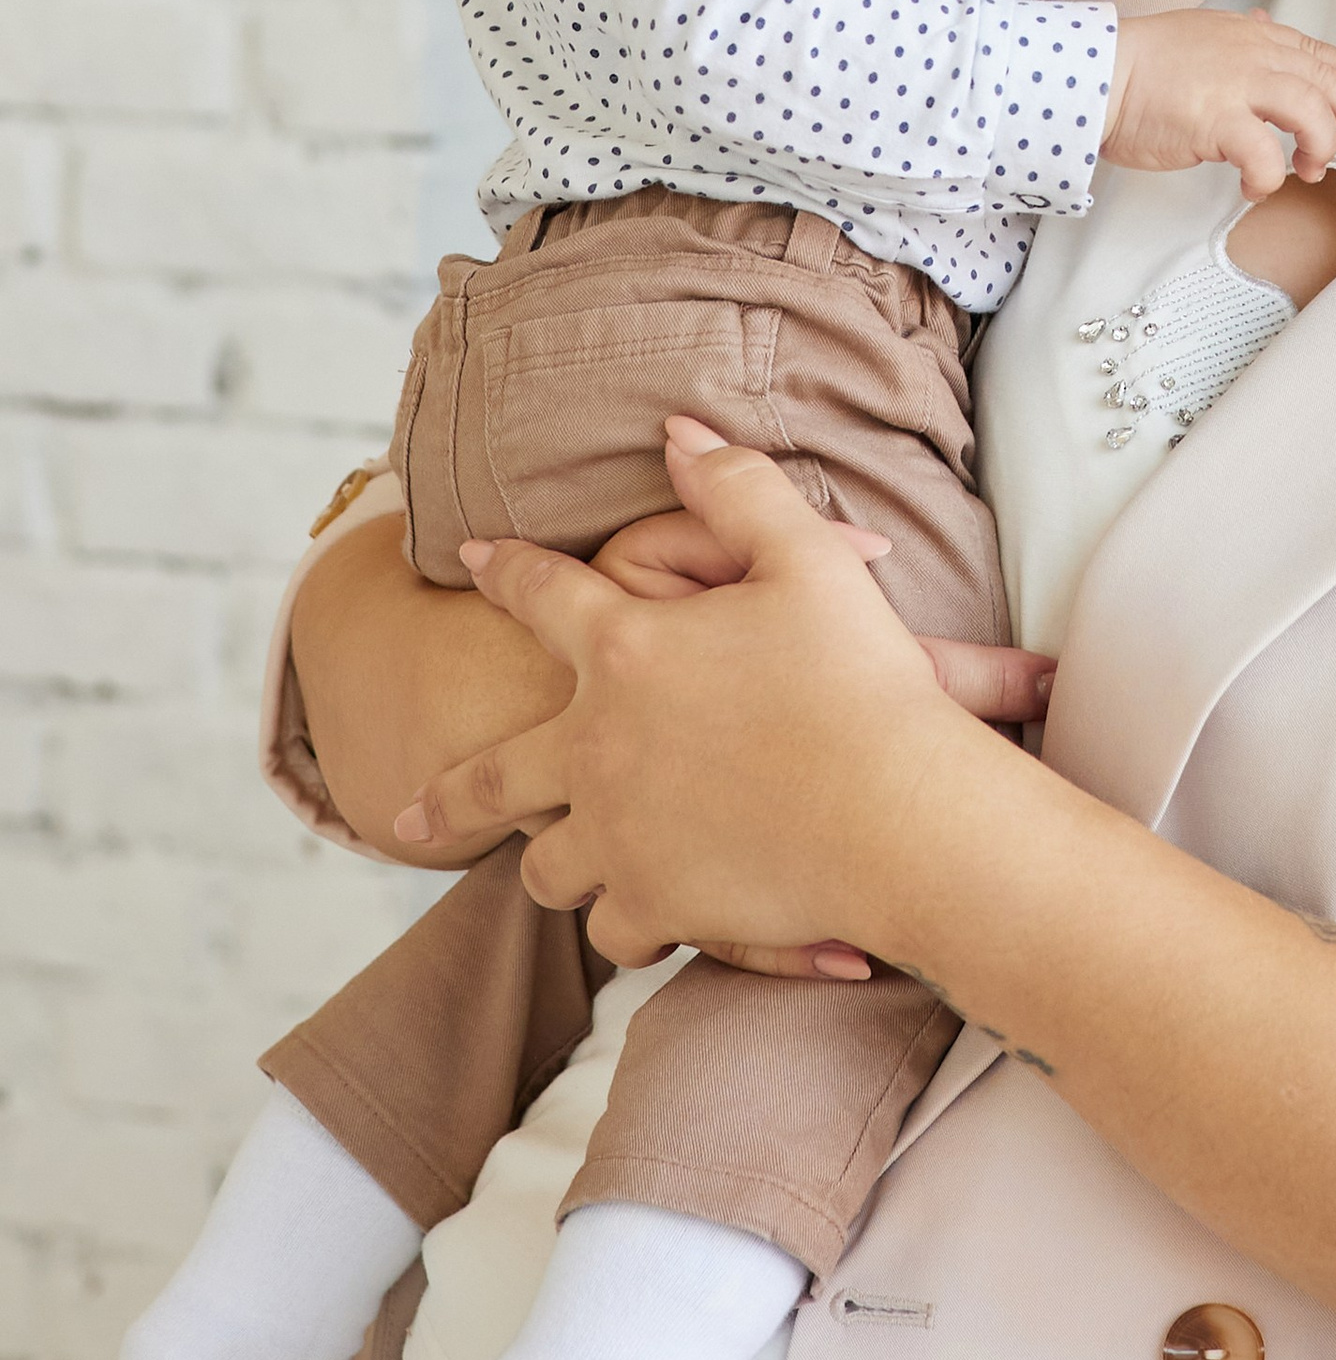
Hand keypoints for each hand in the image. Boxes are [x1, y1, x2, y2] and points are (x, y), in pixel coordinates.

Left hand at [388, 421, 1045, 969]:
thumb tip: (677, 432)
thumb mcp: (807, 559)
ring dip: (550, 858)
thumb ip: (737, 487)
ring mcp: (618, 835)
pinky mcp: (657, 903)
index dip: (507, 571)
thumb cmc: (861, 679)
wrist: (898, 812)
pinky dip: (623, 920)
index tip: (472, 560)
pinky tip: (636, 919)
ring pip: (546, 865)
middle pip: (497, 777)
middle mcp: (597, 746)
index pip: (543, 596)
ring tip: (551, 864)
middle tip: (413, 810)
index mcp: (626, 649)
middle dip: (451, 792)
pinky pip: (611, 927)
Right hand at [1101, 6, 1335, 197]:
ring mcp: (1236, 86)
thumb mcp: (1203, 34)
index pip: (1318, 53)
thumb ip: (1241, 36)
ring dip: (1321, 145)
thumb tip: (1267, 21)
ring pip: (1310, 110)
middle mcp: (1254, 57)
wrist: (1097, 74)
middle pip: (1327, 83)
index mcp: (1254, 39)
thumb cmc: (1144, 63)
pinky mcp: (1215, 120)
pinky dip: (1269, 177)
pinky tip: (1258, 188)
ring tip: (1311, 169)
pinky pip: (1263, 154)